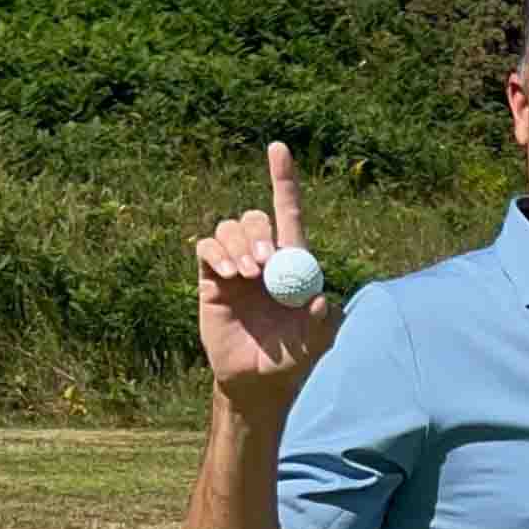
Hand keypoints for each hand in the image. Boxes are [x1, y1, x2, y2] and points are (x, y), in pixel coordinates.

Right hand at [194, 143, 339, 407]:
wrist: (257, 380)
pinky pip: (206, 249)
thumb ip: (322, 321)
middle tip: (265, 266)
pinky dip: (216, 253)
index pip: (289, 211)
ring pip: (230, 228)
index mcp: (295, 261)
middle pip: (257, 218)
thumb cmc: (293, 358)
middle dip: (260, 234)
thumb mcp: (316, 342)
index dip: (283, 178)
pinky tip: (228, 274)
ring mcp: (237, 266)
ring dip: (239, 245)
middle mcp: (265, 257)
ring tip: (247, 276)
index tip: (278, 148)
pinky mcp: (211, 279)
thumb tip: (319, 299)